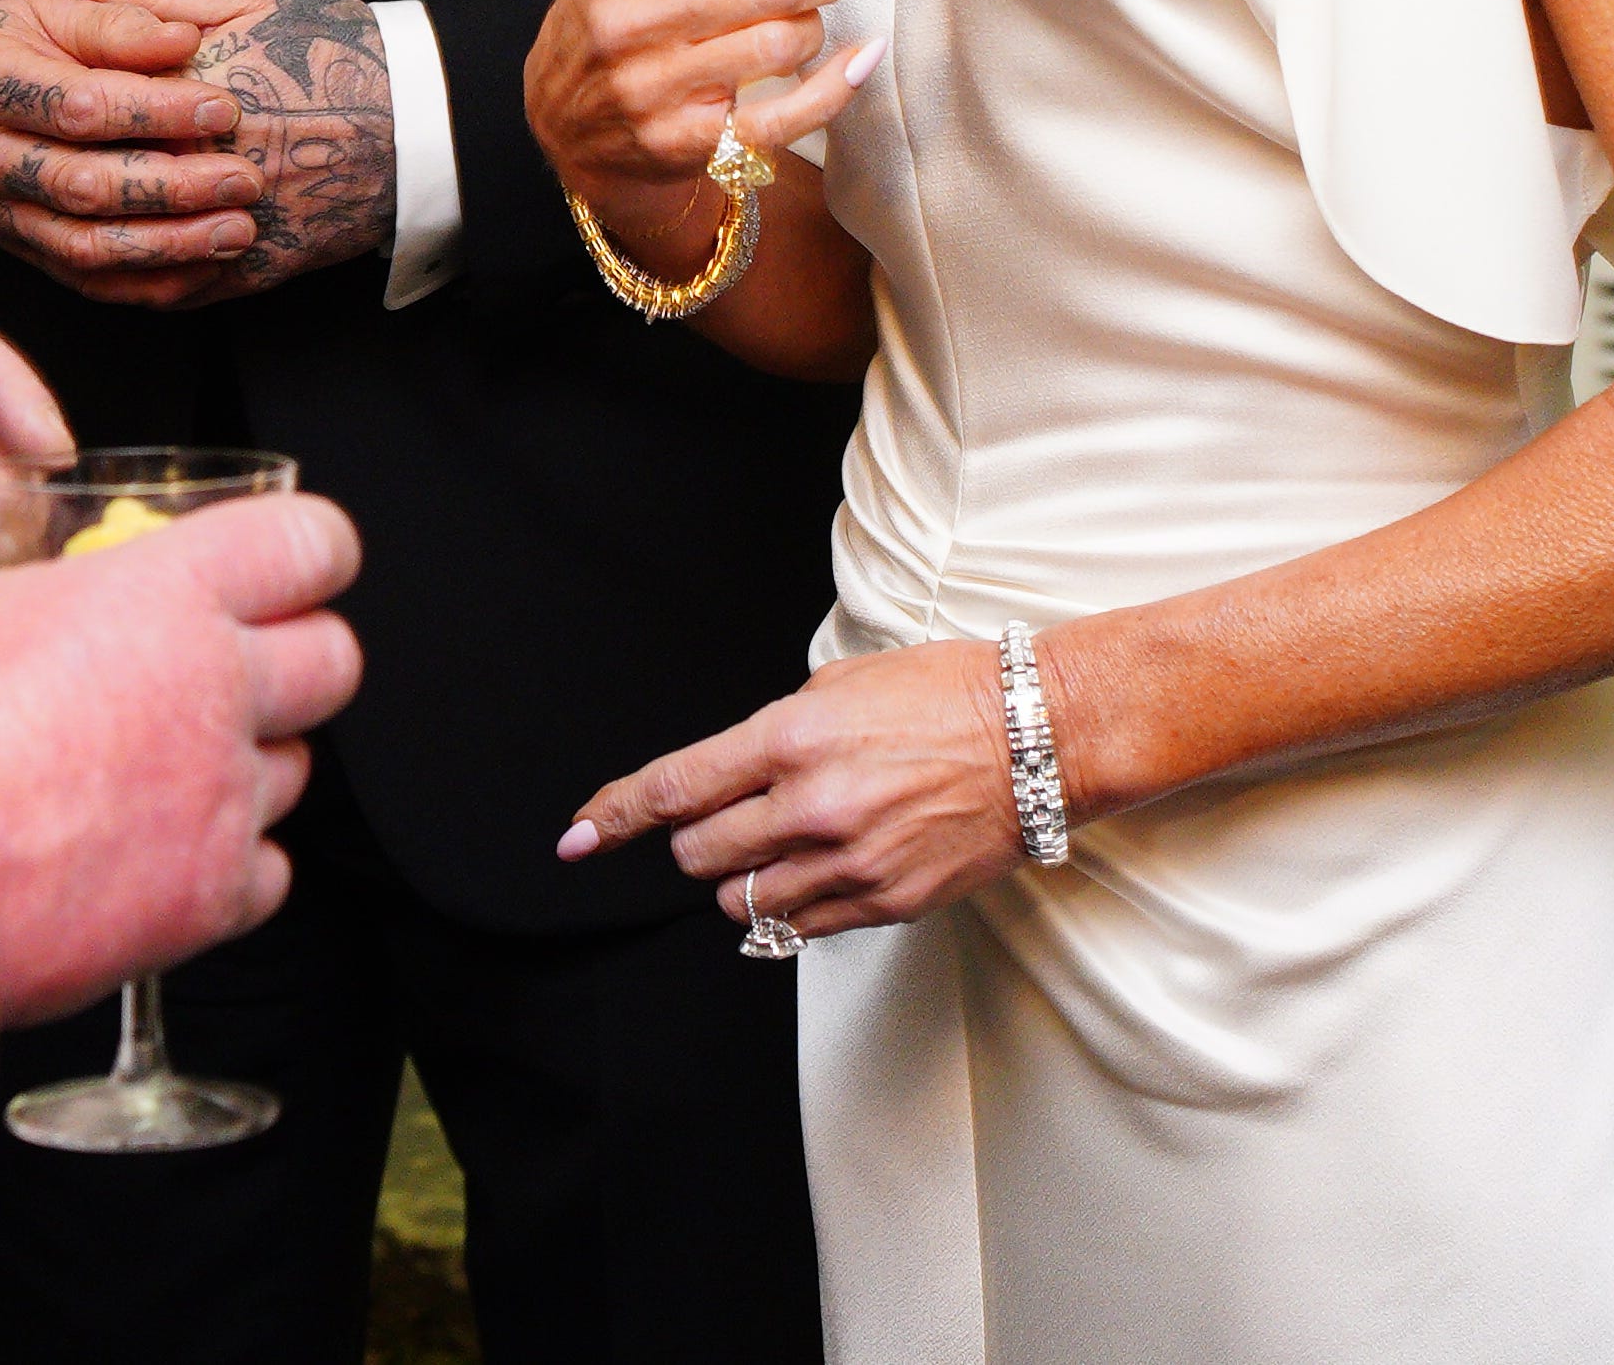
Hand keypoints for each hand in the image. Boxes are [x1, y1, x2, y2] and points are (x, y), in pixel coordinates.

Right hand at [0, 0, 263, 291]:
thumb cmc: (23, 25)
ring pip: (83, 246)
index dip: (155, 110)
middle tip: (243, 180)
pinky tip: (207, 265)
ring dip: (168, 244)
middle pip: (80, 186)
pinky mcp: (16, 245)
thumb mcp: (65, 1)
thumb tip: (184, 39)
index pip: (77, 105)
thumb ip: (123, 19)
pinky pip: (85, 280)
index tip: (225, 107)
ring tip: (238, 231)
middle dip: (171, 188)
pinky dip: (149, 281)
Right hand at [0, 474, 366, 1023]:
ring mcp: (221, 800)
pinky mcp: (211, 897)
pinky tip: (163, 844)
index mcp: (163, 597)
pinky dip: (229, 859)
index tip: (283, 562)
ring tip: (168, 760)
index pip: (314, 543)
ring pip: (297, 765)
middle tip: (226, 660)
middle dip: (291, 651)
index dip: (306, 546)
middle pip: (333, 656)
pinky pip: (269, 870)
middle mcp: (215, 692)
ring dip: (249, 756)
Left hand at [40, 0, 394, 301]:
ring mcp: (232, 229)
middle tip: (15, 154)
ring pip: (123, 254)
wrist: (421, 119)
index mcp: (192, 96)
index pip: (86, 112)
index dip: (45, 106)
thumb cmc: (331, 44)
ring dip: (78, 234)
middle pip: (96, 187)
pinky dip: (129, 276)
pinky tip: (102, 249)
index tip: (21, 95)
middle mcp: (209, 170)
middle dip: (51, 173)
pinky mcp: (255, 268)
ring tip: (49, 205)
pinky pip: (170, 290)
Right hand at [525, 0, 874, 204]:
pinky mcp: (683, 141)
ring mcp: (653, 85)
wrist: (565, 128)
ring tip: (800, 23)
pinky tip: (857, 62)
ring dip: (812, 27)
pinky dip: (835, 87)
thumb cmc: (623, 22)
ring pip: (782, 42)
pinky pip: (785, 115)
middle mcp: (630, 17)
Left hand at [557, 634, 1022, 942]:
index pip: (674, 790)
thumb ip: (771, 737)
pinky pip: (800, 928)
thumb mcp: (838, 686)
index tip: (576, 840)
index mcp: (790, 739)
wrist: (1037, 738)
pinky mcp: (885, 903)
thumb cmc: (943, 696)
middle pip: (697, 856)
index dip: (611, 818)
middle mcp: (811, 806)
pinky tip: (818, 874)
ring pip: (742, 903)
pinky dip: (791, 908)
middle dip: (697, 842)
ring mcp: (849, 862)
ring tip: (782, 846)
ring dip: (741, 880)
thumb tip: (726, 777)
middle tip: (732, 821)